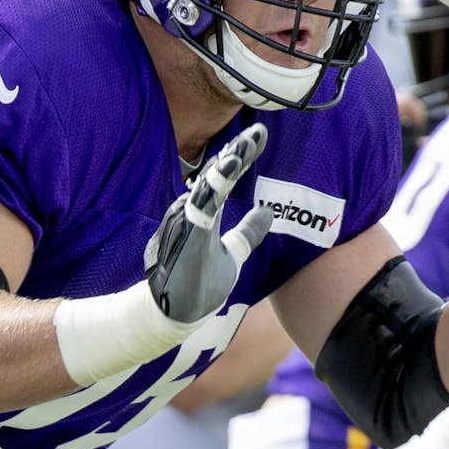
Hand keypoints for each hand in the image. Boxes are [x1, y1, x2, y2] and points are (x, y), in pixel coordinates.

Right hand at [145, 124, 273, 322]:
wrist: (178, 314)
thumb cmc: (201, 283)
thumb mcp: (232, 254)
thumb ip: (248, 232)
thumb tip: (269, 211)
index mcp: (206, 214)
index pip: (224, 177)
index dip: (241, 155)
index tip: (260, 134)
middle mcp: (193, 214)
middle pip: (215, 178)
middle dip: (235, 154)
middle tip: (255, 133)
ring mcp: (185, 227)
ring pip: (204, 193)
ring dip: (220, 173)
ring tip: (237, 154)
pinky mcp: (184, 244)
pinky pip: (195, 217)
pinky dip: (206, 199)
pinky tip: (217, 183)